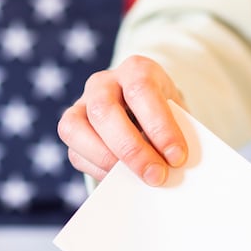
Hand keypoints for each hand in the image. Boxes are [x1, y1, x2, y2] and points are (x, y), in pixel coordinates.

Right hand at [58, 55, 187, 185]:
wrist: (147, 110)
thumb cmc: (166, 115)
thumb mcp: (178, 116)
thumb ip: (173, 136)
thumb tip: (169, 167)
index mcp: (136, 70)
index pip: (141, 90)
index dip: (159, 126)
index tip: (177, 157)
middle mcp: (103, 82)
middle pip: (104, 110)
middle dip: (131, 149)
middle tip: (156, 176)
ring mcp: (82, 104)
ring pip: (76, 128)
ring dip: (108, 160)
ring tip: (136, 180)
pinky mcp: (72, 129)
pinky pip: (75, 152)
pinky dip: (98, 170)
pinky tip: (120, 179)